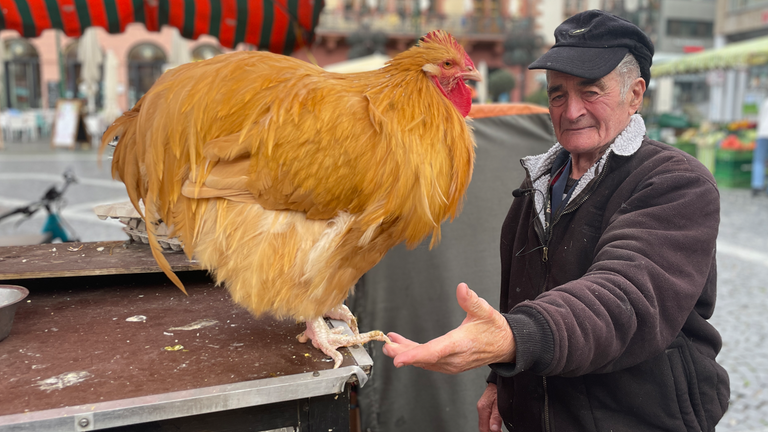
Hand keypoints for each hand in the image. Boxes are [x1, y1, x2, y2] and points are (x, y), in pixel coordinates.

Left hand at [381, 283, 514, 373]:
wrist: (506, 346)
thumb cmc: (494, 328)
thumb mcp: (485, 311)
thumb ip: (471, 300)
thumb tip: (461, 288)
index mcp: (460, 344)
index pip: (434, 351)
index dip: (415, 355)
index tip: (398, 358)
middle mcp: (454, 358)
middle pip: (424, 358)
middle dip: (403, 353)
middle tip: (386, 346)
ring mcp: (451, 364)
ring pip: (425, 361)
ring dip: (406, 353)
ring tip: (389, 344)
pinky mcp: (449, 364)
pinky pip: (429, 361)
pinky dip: (415, 354)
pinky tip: (403, 346)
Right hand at [477, 383, 502, 431]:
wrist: (500, 378)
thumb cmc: (500, 388)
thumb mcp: (500, 403)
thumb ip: (496, 417)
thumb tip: (494, 429)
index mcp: (483, 408)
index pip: (483, 428)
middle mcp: (481, 408)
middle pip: (483, 426)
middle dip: (490, 431)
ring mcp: (482, 407)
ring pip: (485, 423)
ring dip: (491, 428)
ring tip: (499, 430)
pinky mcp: (486, 405)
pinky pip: (486, 418)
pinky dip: (491, 423)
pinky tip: (497, 424)